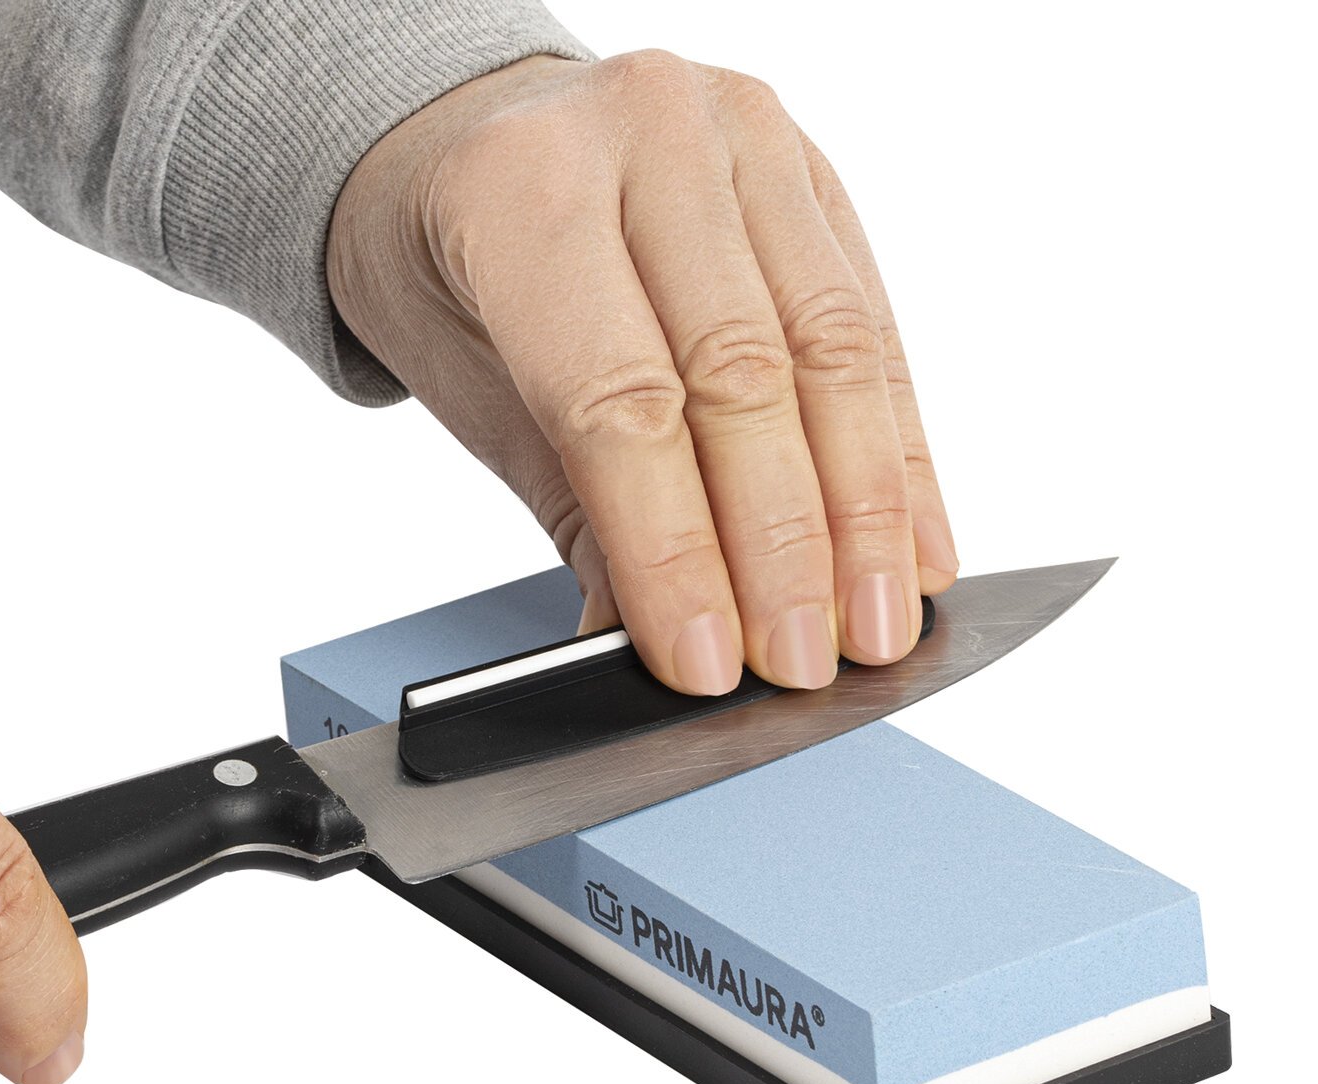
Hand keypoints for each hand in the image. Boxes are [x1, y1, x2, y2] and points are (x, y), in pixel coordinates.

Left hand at [329, 51, 958, 694]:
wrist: (471, 148)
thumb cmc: (458, 277)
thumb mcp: (485, 402)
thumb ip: (587, 519)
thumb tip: (667, 645)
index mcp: (526, 187)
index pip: (622, 402)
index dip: (676, 549)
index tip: (709, 661)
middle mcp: (646, 132)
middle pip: (744, 374)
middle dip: (784, 545)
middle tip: (804, 662)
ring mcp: (743, 138)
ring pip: (834, 349)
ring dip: (866, 511)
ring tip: (877, 624)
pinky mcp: (813, 172)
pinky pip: (874, 325)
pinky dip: (899, 450)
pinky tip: (916, 542)